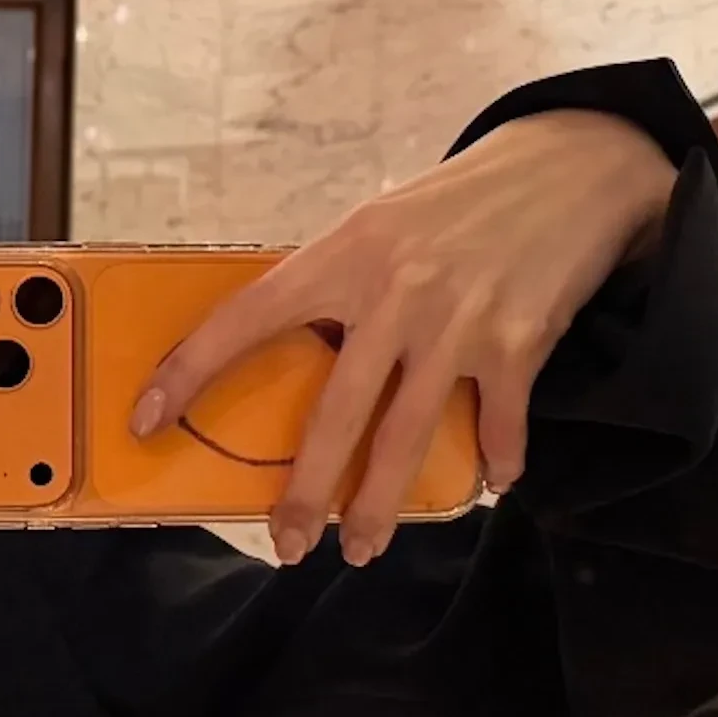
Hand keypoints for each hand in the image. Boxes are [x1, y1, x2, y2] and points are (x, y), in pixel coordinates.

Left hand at [128, 109, 677, 566]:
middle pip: (336, 414)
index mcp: (340, 258)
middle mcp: (395, 295)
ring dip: (380, 505)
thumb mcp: (374, 227)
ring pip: (406, 436)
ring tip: (361, 549)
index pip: (244, 321)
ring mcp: (457, 324)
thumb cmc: (453, 204)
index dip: (189, 374)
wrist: (570, 167)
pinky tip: (487, 485)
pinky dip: (495, 460)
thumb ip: (330, 287)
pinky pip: (498, 422)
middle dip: (307, 492)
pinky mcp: (518, 343)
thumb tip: (279, 350)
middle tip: (285, 544)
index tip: (146, 422)